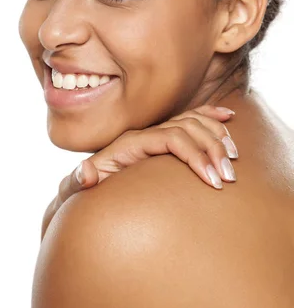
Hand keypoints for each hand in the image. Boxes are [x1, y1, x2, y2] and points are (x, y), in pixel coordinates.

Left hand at [40, 105, 237, 240]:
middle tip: (229, 177)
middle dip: (212, 148)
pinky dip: (210, 116)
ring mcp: (153, 134)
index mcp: (129, 144)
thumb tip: (86, 172)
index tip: (212, 180)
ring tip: (233, 161)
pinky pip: (190, 120)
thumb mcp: (73, 190)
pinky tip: (229, 118)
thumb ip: (75, 183)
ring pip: (192, 121)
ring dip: (216, 136)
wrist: (83, 185)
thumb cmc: (82, 191)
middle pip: (186, 127)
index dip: (194, 155)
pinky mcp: (161, 139)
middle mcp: (143, 134)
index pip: (170, 138)